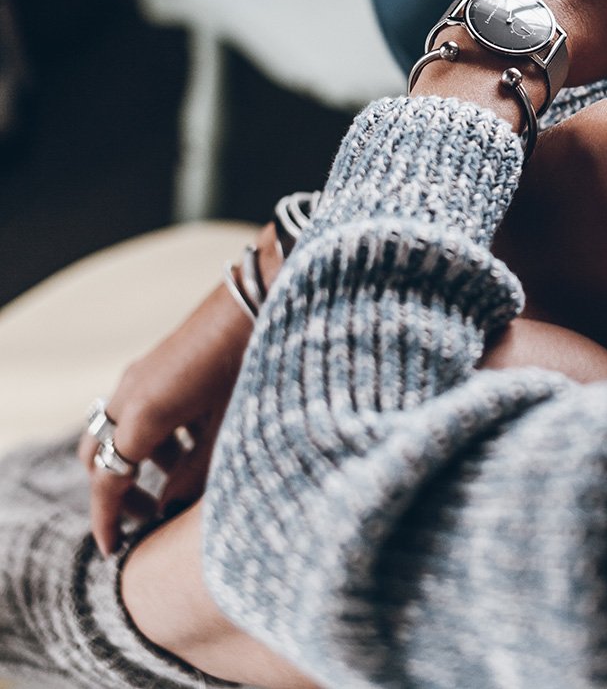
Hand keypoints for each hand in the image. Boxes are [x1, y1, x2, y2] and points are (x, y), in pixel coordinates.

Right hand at [79, 225, 280, 554]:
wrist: (271, 290)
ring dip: (139, 461)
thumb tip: (168, 510)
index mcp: (142, 413)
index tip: (114, 551)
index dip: (108, 519)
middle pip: (99, 454)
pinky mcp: (162, 360)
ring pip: (121, 429)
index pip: (108, 479)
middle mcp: (131, 391)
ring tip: (178, 484)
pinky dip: (156, 434)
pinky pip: (142, 407)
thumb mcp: (232, 427)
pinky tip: (198, 442)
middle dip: (118, 491)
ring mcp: (143, 372)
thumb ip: (196, 474)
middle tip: (148, 518)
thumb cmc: (259, 362)